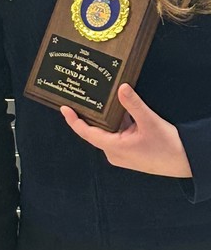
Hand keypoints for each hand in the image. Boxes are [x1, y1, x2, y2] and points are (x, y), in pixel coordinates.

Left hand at [59, 84, 191, 177]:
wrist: (185, 161)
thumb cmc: (168, 147)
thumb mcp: (149, 122)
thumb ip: (133, 104)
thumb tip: (121, 88)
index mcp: (114, 148)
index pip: (86, 133)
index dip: (73, 120)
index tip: (64, 108)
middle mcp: (114, 153)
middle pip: (95, 130)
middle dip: (90, 114)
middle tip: (82, 96)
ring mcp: (121, 153)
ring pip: (108, 131)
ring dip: (106, 117)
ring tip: (99, 98)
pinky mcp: (129, 151)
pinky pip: (117, 134)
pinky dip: (117, 122)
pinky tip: (119, 108)